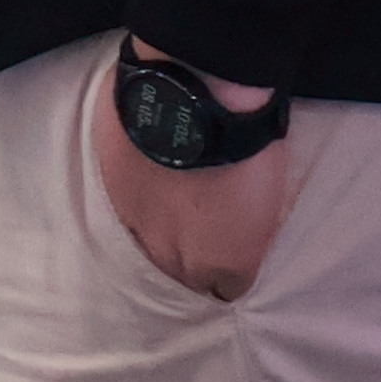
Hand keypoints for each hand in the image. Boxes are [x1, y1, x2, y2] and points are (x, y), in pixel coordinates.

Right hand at [93, 48, 303, 302]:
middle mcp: (175, 255)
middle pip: (182, 277)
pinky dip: (137, 200)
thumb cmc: (250, 141)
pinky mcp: (112, 189)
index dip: (230, 270)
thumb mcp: (268, 197)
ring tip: (172, 207)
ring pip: (147, 249)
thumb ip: (247, 229)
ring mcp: (138, 222)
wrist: (195, 93)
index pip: (226, 288)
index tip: (232, 250)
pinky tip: (148, 180)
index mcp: (224, 259)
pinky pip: (125, 211)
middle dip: (192, 262)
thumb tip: (235, 231)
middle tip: (202, 232)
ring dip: (160, 234)